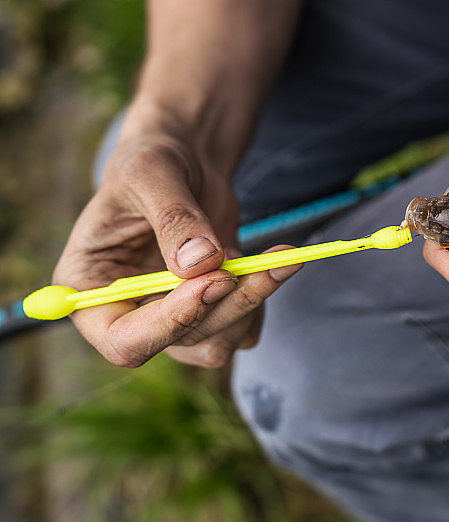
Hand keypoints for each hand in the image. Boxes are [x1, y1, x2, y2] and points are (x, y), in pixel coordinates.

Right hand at [53, 134, 299, 367]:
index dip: (170, 323)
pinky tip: (270, 264)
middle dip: (227, 305)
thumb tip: (202, 264)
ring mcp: (173, 319)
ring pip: (217, 344)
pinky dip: (263, 301)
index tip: (214, 281)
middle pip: (181, 343)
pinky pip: (244, 333)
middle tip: (263, 263)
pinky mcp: (210, 313)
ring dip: (251, 304)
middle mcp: (130, 314)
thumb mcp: (152, 173)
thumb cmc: (153, 163)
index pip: (124, 341)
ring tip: (270, 258)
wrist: (188, 165)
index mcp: (90, 290)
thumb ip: (174, 218)